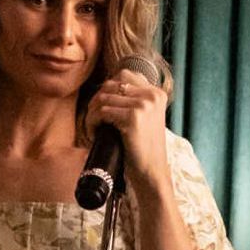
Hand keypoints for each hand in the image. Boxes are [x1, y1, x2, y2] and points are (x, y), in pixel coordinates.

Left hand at [83, 64, 170, 201]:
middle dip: (96, 102)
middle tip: (94, 122)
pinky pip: (102, 112)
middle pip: (110, 85)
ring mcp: (144, 105)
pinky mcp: (133, 117)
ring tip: (94, 130)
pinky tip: (95, 135)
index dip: (106, 91)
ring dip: (92, 114)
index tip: (101, 110)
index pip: (123, 76)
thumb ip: (133, 103)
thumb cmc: (143, 151)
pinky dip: (93, 123)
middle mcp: (152, 96)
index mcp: (157, 93)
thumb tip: (104, 90)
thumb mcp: (145, 120)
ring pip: (103, 98)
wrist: (152, 174)